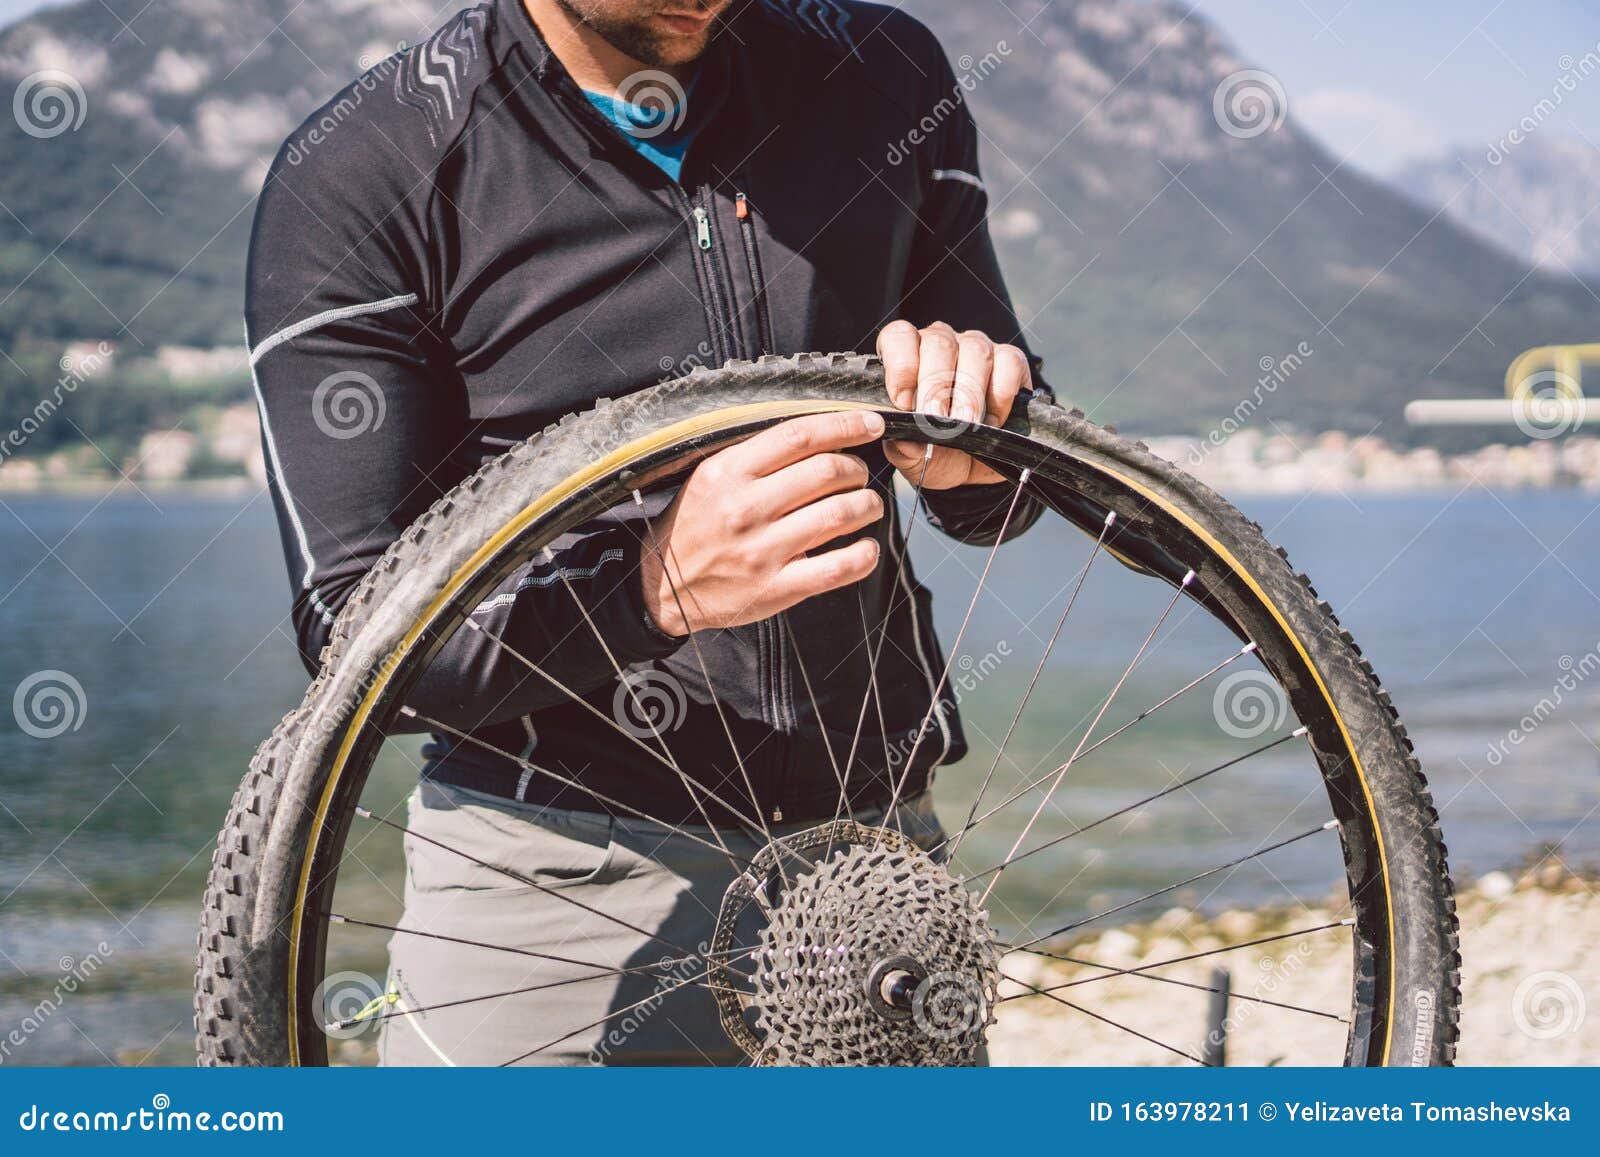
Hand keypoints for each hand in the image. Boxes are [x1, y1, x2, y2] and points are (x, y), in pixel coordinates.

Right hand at [641, 411, 887, 636]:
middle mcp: (746, 508)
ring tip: (868, 505)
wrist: (662, 586)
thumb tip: (818, 435)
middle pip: (827, 472)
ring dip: (867, 505)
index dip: (844, 425)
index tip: (870, 424)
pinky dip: (863, 555)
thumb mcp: (709, 477)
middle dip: (856, 469)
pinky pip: (836, 568)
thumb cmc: (694, 525)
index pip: (799, 436)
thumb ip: (755, 456)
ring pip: (839, 514)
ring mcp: (762, 551)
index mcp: (729, 472)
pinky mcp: (775, 588)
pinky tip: (867, 548)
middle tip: (858, 475)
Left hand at [875, 320, 1028, 489]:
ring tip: (966, 425)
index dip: (902, 366)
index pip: (899, 336)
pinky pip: (1009, 362)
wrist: (969, 472)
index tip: (905, 402)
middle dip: (937, 386)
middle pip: (940, 343)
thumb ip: (902, 443)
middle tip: (937, 420)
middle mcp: (943, 345)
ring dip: (970, 393)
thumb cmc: (934, 453)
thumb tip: (904, 436)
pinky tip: (992, 420)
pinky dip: (1001, 395)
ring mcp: (978, 349)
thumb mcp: (910, 454)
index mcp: (908, 357)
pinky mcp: (1011, 362)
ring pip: (976, 350)